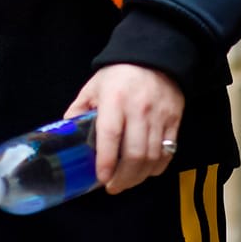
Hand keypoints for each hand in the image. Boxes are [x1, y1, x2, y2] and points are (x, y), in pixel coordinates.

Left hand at [65, 64, 185, 194]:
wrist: (156, 54)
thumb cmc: (120, 73)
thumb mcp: (94, 86)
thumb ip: (79, 109)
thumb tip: (66, 134)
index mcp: (115, 100)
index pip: (110, 136)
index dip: (106, 162)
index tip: (101, 179)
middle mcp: (139, 109)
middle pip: (135, 154)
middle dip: (124, 178)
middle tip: (113, 187)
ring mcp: (160, 116)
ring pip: (153, 156)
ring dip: (139, 176)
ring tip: (128, 182)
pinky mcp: (175, 119)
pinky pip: (169, 151)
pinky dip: (158, 166)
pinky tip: (147, 171)